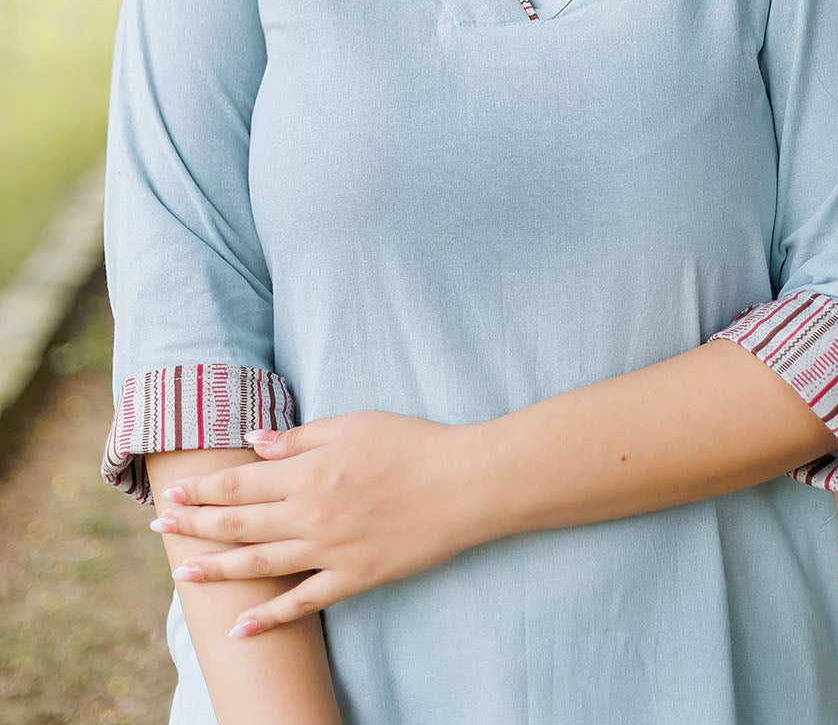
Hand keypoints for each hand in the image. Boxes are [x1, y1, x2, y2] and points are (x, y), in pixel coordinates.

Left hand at [150, 411, 495, 637]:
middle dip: (196, 525)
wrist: (463, 483)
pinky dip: (269, 617)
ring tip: (182, 574)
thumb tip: (255, 443)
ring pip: (260, 564)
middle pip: (240, 522)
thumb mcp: (353, 424)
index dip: (204, 489)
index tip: (173, 492)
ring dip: (217, 570)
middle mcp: (310, 514)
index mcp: (309, 472)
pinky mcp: (355, 578)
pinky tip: (240, 626)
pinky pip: (303, 602)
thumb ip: (300, 438)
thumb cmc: (412, 444)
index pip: (241, 482)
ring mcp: (330, 551)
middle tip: (161, 526)